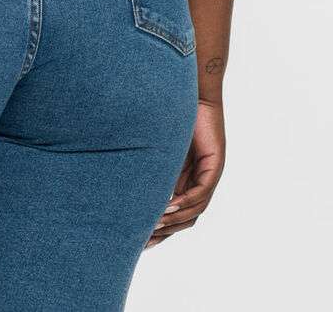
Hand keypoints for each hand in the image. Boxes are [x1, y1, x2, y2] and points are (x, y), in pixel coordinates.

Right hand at [145, 98, 225, 247]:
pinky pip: (200, 193)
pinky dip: (184, 203)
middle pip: (184, 217)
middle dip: (164, 231)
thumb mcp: (157, 148)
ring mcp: (208, 174)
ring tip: (152, 227)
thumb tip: (118, 178)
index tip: (139, 239)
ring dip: (172, 221)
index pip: (175, 212)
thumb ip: (147, 165)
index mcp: (185, 178)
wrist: (192, 90)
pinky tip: (167, 207)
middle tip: (143, 242)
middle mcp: (199, 180)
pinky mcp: (214, 165)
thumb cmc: (172, 112)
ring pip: (193, 210)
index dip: (160, 228)